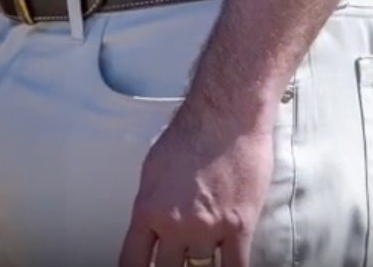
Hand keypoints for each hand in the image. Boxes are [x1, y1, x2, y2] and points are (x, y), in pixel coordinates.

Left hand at [119, 101, 273, 266]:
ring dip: (201, 265)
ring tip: (200, 256)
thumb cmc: (188, 137)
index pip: (132, 260)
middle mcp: (175, 225)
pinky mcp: (240, 227)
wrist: (224, 120)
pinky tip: (226, 265)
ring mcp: (208, 228)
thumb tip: (152, 228)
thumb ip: (152, 205)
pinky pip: (235, 266)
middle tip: (177, 260)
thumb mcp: (151, 172)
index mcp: (147, 210)